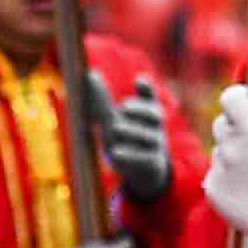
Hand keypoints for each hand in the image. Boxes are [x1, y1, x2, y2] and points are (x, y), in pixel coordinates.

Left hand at [97, 72, 173, 200]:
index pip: (150, 99)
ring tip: (116, 128)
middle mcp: (155, 127)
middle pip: (155, 114)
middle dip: (141, 110)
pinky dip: (130, 155)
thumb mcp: (114, 120)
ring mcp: (156, 146)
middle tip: (124, 106)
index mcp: (147, 114)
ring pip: (149, 136)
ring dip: (133, 131)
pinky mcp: (152, 164)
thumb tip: (90, 74)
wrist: (142, 173)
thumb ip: (104, 101)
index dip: (147, 90)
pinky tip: (115, 152)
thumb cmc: (126, 139)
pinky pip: (144, 158)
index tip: (140, 80)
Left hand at [200, 86, 247, 244]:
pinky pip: (217, 174)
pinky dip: (229, 177)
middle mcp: (229, 148)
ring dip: (234, 154)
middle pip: (222, 123)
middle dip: (238, 127)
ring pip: (220, 150)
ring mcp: (218, 170)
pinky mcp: (212, 190)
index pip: (231, 97)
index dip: (241, 97)